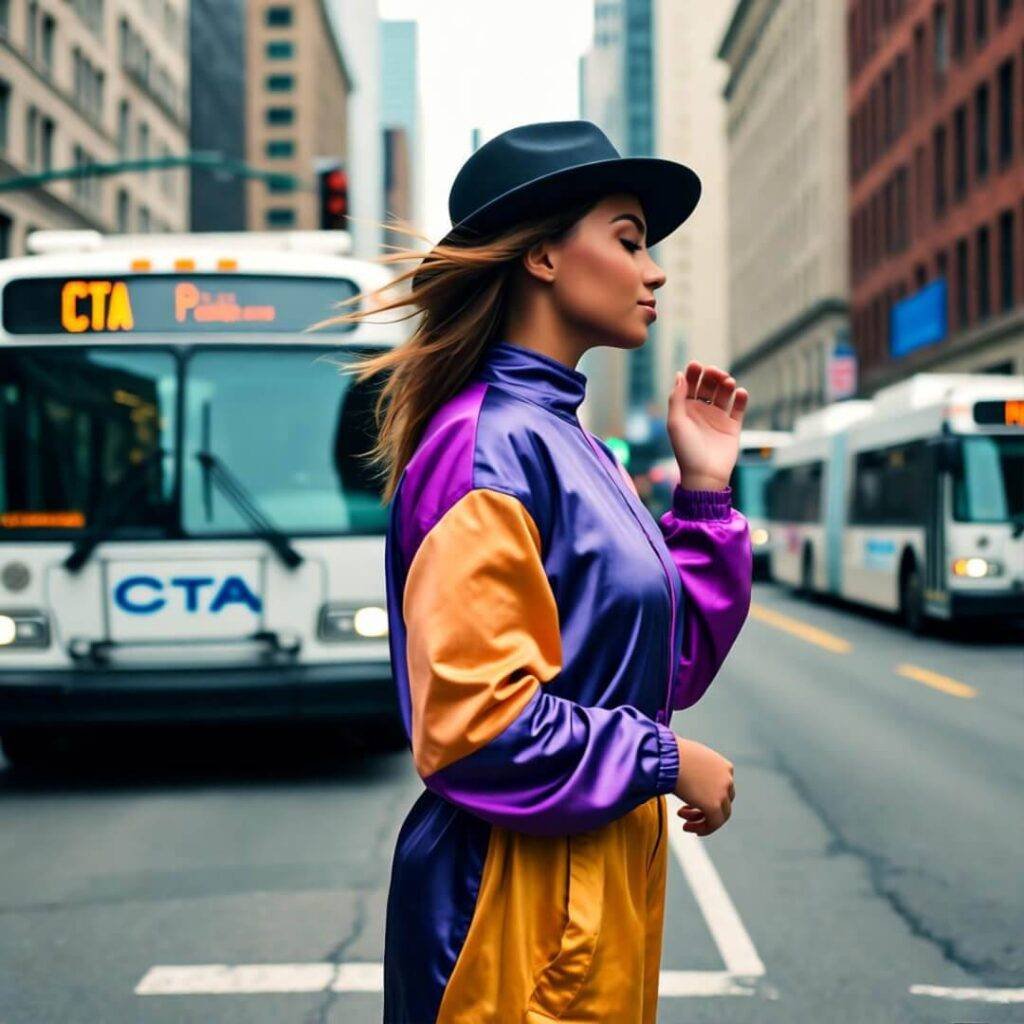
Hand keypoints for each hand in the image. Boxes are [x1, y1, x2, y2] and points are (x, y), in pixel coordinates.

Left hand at [667, 362, 747, 489]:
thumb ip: (676, 398)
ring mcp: (717, 418)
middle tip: (716, 373)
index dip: (693, 373)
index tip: (697, 365)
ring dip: (726, 384)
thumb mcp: (676, 423)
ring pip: (724, 393)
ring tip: (728, 382)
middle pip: (708, 385)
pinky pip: (738, 408)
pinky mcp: (732, 426)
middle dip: (712, 376)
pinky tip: (741, 392)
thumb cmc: (686, 450)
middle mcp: (701, 411)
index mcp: (685, 409)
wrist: (705, 475)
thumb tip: (680, 374)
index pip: (690, 384)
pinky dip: (741, 398)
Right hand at [672, 735, 734, 836]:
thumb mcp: (692, 758)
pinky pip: (712, 824)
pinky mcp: (714, 806)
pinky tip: (687, 827)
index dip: (709, 797)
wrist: (668, 755)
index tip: (694, 803)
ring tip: (684, 823)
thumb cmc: (672, 753)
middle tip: (686, 813)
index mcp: (724, 766)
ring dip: (700, 821)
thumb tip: (686, 776)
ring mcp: (722, 793)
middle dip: (704, 810)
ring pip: (719, 815)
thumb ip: (697, 769)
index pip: (723, 788)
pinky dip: (701, 828)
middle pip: (723, 802)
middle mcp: (727, 779)